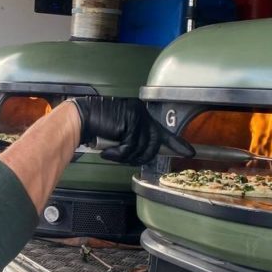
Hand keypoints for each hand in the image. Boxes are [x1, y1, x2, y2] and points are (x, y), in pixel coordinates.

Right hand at [70, 96, 194, 163]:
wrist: (81, 118)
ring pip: (141, 149)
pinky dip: (118, 155)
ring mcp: (136, 118)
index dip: (177, 143)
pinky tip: (107, 152)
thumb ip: (133, 140)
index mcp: (140, 114)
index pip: (162, 131)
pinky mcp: (129, 123)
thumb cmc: (96, 126)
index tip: (189, 152)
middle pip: (153, 144)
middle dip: (141, 157)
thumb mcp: (119, 133)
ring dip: (125, 157)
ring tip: (111, 153)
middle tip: (124, 158)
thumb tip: (143, 155)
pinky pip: (129, 149)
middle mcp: (141, 113)